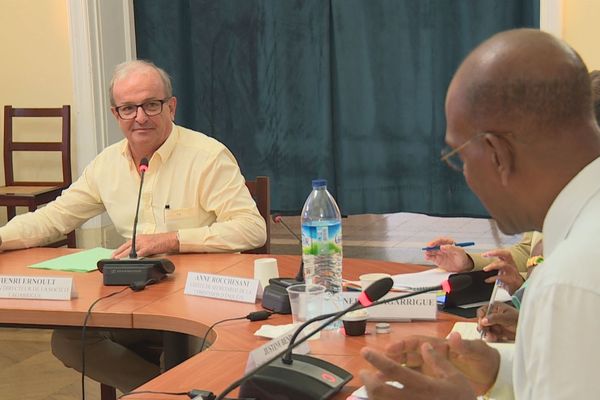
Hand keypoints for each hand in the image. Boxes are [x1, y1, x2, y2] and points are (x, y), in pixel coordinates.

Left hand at [112, 232, 178, 258]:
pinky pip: (139, 253)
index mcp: (139, 238)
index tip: (114, 254)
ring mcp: (143, 243)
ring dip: (123, 255)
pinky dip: (134, 257)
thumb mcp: (148, 242)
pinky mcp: (148, 248)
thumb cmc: (162, 241)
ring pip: (130, 250)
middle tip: (112, 258)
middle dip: (118, 253)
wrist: (170, 239)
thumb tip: (135, 255)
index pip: (126, 244)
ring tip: (117, 259)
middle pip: (126, 247)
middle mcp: (140, 239)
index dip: (119, 250)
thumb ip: (141, 247)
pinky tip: (130, 260)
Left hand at [360, 342, 476, 399]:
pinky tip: (380, 398)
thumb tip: (425, 346)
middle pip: (380, 391)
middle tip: (364, 373)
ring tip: (370, 386)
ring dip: (371, 394)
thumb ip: (439, 361)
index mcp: (425, 386)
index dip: (377, 360)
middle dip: (368, 381)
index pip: (395, 371)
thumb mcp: (456, 378)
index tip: (365, 351)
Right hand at [383, 333, 499, 394]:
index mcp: (441, 346)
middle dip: (390, 358)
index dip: (402, 344)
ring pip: (405, 369)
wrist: (493, 374)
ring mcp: (431, 369)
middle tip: (374, 362)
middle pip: (406, 355)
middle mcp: (432, 356)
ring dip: (391, 372)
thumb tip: (455, 337)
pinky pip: (412, 381)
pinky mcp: (432, 381)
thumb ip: (465, 346)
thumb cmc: (485, 359)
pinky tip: (390, 391)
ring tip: (376, 379)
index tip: (390, 349)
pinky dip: (400, 384)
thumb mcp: (478, 352)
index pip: (417, 343)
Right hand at [424, 237, 473, 271]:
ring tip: (427, 253)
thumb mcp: (459, 251)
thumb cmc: (462, 257)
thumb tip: (442, 247)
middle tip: (428, 248)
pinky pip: (431, 257)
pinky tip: (427, 257)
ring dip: (428, 251)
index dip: (435, 241)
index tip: (432, 244)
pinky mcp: (437, 260)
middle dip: (430, 246)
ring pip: (431, 251)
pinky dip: (428, 257)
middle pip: (434, 245)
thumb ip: (452, 248)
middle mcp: (442, 247)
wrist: (462, 266)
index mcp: (447, 243)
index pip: (440, 240)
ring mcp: (439, 253)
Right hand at [477, 302, 518, 341]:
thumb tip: (484, 320)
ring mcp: (494, 324)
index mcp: (495, 308)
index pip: (482, 311)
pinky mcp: (496, 332)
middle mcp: (493, 316)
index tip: (482, 323)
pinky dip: (490, 338)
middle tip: (485, 331)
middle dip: (483, 327)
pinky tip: (494, 338)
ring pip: (485, 329)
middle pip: (481, 321)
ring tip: (492, 336)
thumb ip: (494, 318)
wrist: (528, 330)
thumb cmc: (519, 319)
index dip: (481, 317)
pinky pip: (489, 335)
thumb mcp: (507, 317)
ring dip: (487, 333)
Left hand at [482, 249, 524, 294]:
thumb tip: (485, 260)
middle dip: (496, 253)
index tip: (484, 254)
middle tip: (487, 255)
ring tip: (485, 269)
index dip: (494, 251)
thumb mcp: (504, 268)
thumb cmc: (510, 276)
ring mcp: (512, 272)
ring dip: (493, 266)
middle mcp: (511, 264)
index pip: (504, 253)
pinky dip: (492, 278)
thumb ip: (497, 263)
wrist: (518, 287)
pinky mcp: (511, 279)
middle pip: (506, 255)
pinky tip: (487, 280)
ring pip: (503, 265)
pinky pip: (501, 277)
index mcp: (509, 261)